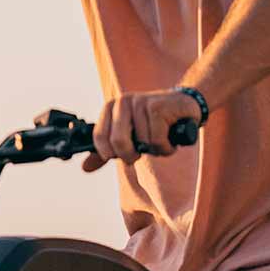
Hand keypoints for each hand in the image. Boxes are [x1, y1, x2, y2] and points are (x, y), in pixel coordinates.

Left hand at [84, 89, 201, 172]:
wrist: (184, 105)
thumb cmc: (151, 123)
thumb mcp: (127, 136)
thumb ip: (106, 151)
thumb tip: (85, 168)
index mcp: (110, 108)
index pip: (99, 137)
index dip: (109, 153)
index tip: (120, 156)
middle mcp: (123, 102)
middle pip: (118, 141)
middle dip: (130, 155)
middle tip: (140, 154)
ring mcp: (140, 102)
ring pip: (142, 143)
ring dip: (155, 150)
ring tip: (161, 139)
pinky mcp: (158, 107)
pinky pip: (157, 140)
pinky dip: (166, 147)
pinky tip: (170, 138)